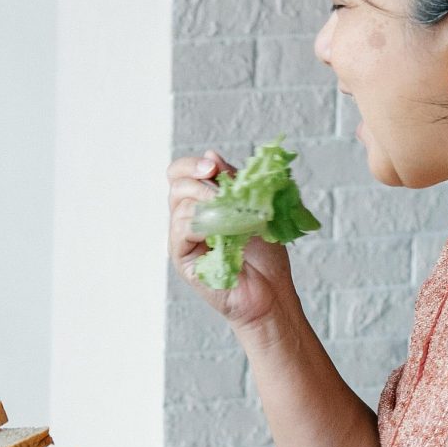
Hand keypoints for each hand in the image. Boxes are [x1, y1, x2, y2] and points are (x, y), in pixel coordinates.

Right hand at [168, 151, 297, 331]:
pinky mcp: (182, 258)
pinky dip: (202, 224)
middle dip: (198, 179)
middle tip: (222, 190)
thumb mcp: (253, 207)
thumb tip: (211, 155)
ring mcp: (182, 239)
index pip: (182, 175)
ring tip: (233, 213)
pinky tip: (221, 230)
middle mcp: (187, 219)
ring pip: (180, 206)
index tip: (213, 166)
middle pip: (176, 185)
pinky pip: (182, 230)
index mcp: (201, 204)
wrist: (271, 291)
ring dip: (207, 203)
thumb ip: (233, 183)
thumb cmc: (265, 255)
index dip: (192, 165)